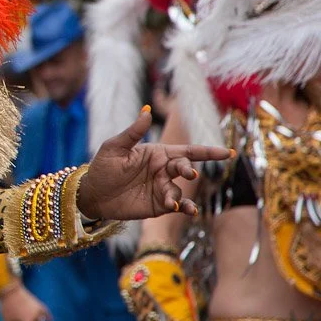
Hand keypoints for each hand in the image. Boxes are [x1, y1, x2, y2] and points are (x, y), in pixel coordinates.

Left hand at [78, 107, 230, 220]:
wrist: (92, 194)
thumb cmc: (103, 167)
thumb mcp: (114, 147)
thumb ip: (133, 132)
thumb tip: (147, 110)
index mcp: (157, 153)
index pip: (187, 151)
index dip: (208, 152)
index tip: (227, 153)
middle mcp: (164, 170)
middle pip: (185, 168)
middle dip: (189, 170)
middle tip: (188, 174)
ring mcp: (163, 188)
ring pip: (180, 190)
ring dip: (178, 194)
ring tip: (172, 200)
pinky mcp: (159, 205)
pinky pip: (177, 205)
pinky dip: (184, 208)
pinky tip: (185, 209)